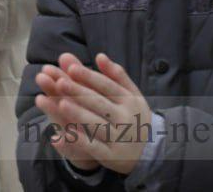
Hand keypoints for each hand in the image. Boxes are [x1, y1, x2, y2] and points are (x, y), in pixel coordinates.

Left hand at [36, 52, 153, 174]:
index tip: (71, 68)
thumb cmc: (134, 115)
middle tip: (60, 82)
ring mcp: (119, 138)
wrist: (153, 151)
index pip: (107, 86)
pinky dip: (79, 142)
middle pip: (99, 103)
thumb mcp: (132, 94)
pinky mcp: (111, 156)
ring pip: (96, 124)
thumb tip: (99, 55)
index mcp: (129, 101)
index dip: (89, 77)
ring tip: (61, 103)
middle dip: (79, 93)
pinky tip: (64, 134)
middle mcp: (125, 119)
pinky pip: (94, 148)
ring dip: (78, 115)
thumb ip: (116, 75)